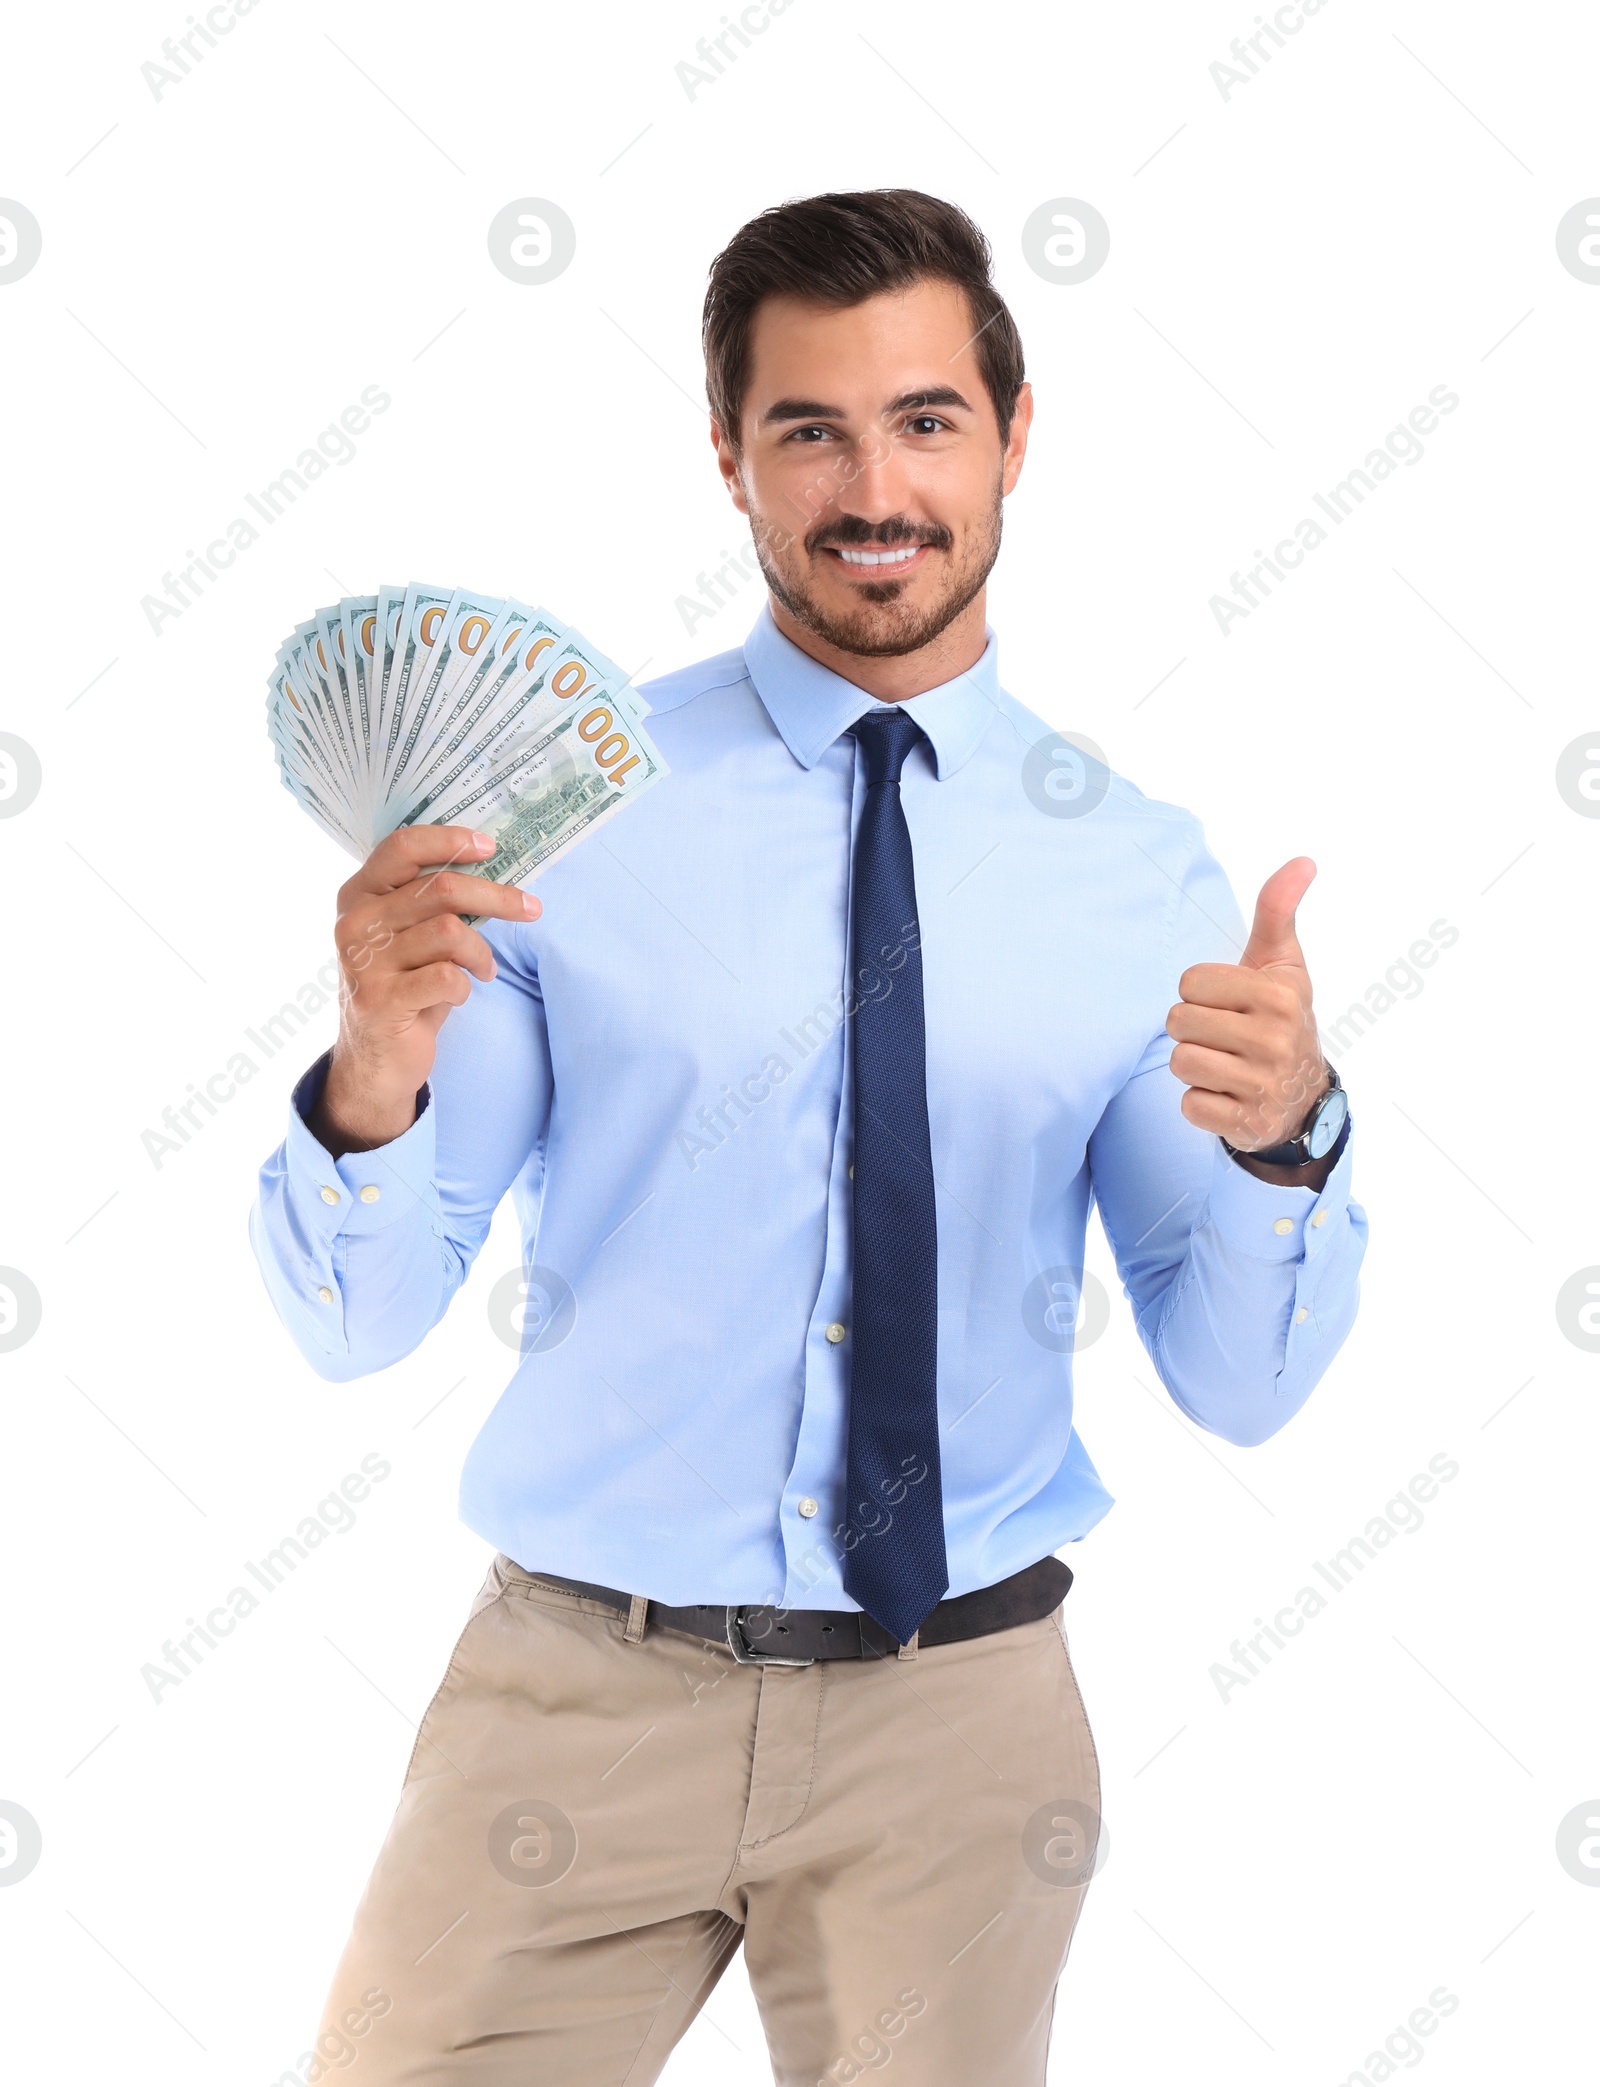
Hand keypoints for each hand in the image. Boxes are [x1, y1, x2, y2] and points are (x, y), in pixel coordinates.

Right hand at [310, 825, 540, 1155]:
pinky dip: (465, 986)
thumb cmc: (401, 985)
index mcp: (358, 895)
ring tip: (484, 968)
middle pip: (441, 889)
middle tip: (531, 907)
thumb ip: (428, 901)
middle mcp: (355, 923)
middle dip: (497, 897)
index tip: (490, 846)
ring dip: (481, 953)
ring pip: (451, 933)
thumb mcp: (405, 935)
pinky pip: (448, 977)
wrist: (373, 1058)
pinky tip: (460, 993)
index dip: (449, 840)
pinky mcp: (381, 1000)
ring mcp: (364, 962)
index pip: (401, 847)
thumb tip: (489, 864)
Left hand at [1166, 857, 1327, 1156]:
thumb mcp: (1282, 963)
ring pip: (1180, 1063)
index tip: (1228, 1003)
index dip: (1200, 993)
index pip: (1189, 983)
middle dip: (1193, 1029)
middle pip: (1178, 1022)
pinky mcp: (1247, 1123)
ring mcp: (1263, 1085)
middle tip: (1224, 1036)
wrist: (1304, 1095)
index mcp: (1278, 995)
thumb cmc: (1280, 1017)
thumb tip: (1304, 860)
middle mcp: (1275, 1040)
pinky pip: (1189, 1106)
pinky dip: (1201, 1103)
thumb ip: (1278, 911)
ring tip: (1225, 1064)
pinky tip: (1227, 1096)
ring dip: (1194, 1066)